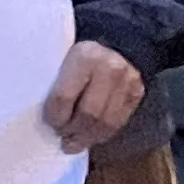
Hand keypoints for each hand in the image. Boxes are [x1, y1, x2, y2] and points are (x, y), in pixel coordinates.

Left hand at [43, 40, 145, 154]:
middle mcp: (109, 68)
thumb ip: (55, 80)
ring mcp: (128, 81)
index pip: (64, 97)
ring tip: (74, 143)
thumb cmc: (79, 52)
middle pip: (88, 114)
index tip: (50, 123)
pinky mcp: (138, 92)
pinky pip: (119, 121)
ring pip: (106, 122)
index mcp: (83, 57)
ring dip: (87, 138)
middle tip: (62, 137)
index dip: (55, 116)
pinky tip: (90, 136)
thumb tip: (46, 118)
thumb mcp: (63, 55)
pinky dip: (102, 134)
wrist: (117, 40)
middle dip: (72, 131)